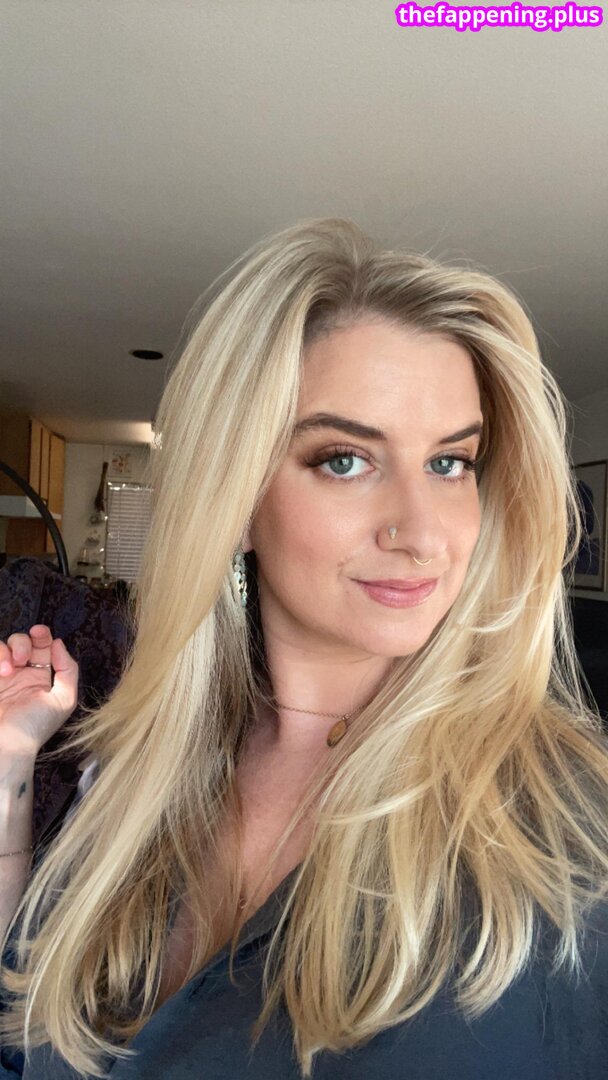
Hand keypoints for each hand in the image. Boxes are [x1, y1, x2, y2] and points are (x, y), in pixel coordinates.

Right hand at [0, 625, 78, 759]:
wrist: (7, 747)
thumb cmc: (35, 727)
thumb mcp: (63, 700)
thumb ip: (68, 670)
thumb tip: (58, 644)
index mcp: (41, 677)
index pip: (43, 646)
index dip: (42, 635)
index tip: (39, 633)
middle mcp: (21, 674)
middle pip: (22, 641)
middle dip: (22, 642)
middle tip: (22, 658)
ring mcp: (3, 677)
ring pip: (2, 646)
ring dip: (5, 651)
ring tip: (7, 670)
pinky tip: (1, 673)